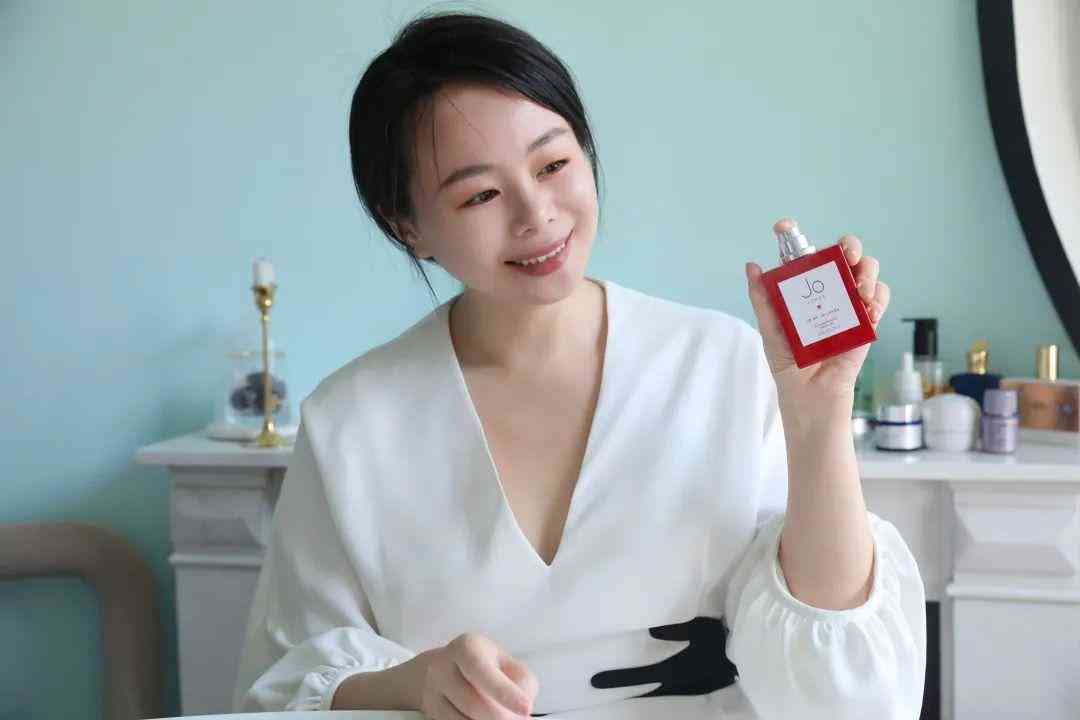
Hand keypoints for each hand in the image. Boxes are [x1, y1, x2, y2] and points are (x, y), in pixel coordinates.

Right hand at [417, 632, 538, 718]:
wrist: (440, 670)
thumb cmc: (485, 666)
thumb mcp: (506, 664)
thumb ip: (521, 682)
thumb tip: (522, 712)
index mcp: (466, 647)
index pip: (481, 670)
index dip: (504, 691)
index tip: (526, 708)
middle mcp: (442, 667)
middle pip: (474, 703)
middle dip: (500, 717)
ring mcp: (431, 691)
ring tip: (500, 718)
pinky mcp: (429, 711)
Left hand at [745, 224, 890, 406]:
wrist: (809, 394)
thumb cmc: (788, 363)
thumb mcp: (771, 329)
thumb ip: (763, 299)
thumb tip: (752, 266)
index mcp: (804, 289)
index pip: (803, 255)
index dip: (793, 235)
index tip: (783, 226)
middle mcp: (828, 291)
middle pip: (845, 254)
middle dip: (850, 245)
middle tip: (846, 255)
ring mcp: (849, 305)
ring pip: (867, 271)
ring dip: (867, 271)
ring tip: (858, 287)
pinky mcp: (866, 322)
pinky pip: (879, 299)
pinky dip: (878, 297)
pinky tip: (867, 307)